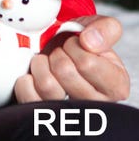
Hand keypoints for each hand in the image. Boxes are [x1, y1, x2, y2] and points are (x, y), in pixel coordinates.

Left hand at [14, 15, 129, 102]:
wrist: (59, 48)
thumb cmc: (81, 44)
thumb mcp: (99, 29)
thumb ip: (105, 29)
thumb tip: (89, 42)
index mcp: (115, 85)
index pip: (87, 63)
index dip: (74, 46)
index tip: (75, 44)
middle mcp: (95, 103)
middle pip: (65, 72)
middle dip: (57, 53)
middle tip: (60, 52)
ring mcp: (70, 111)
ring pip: (48, 86)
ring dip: (41, 64)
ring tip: (47, 62)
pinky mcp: (45, 112)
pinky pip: (29, 96)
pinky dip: (26, 79)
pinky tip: (35, 74)